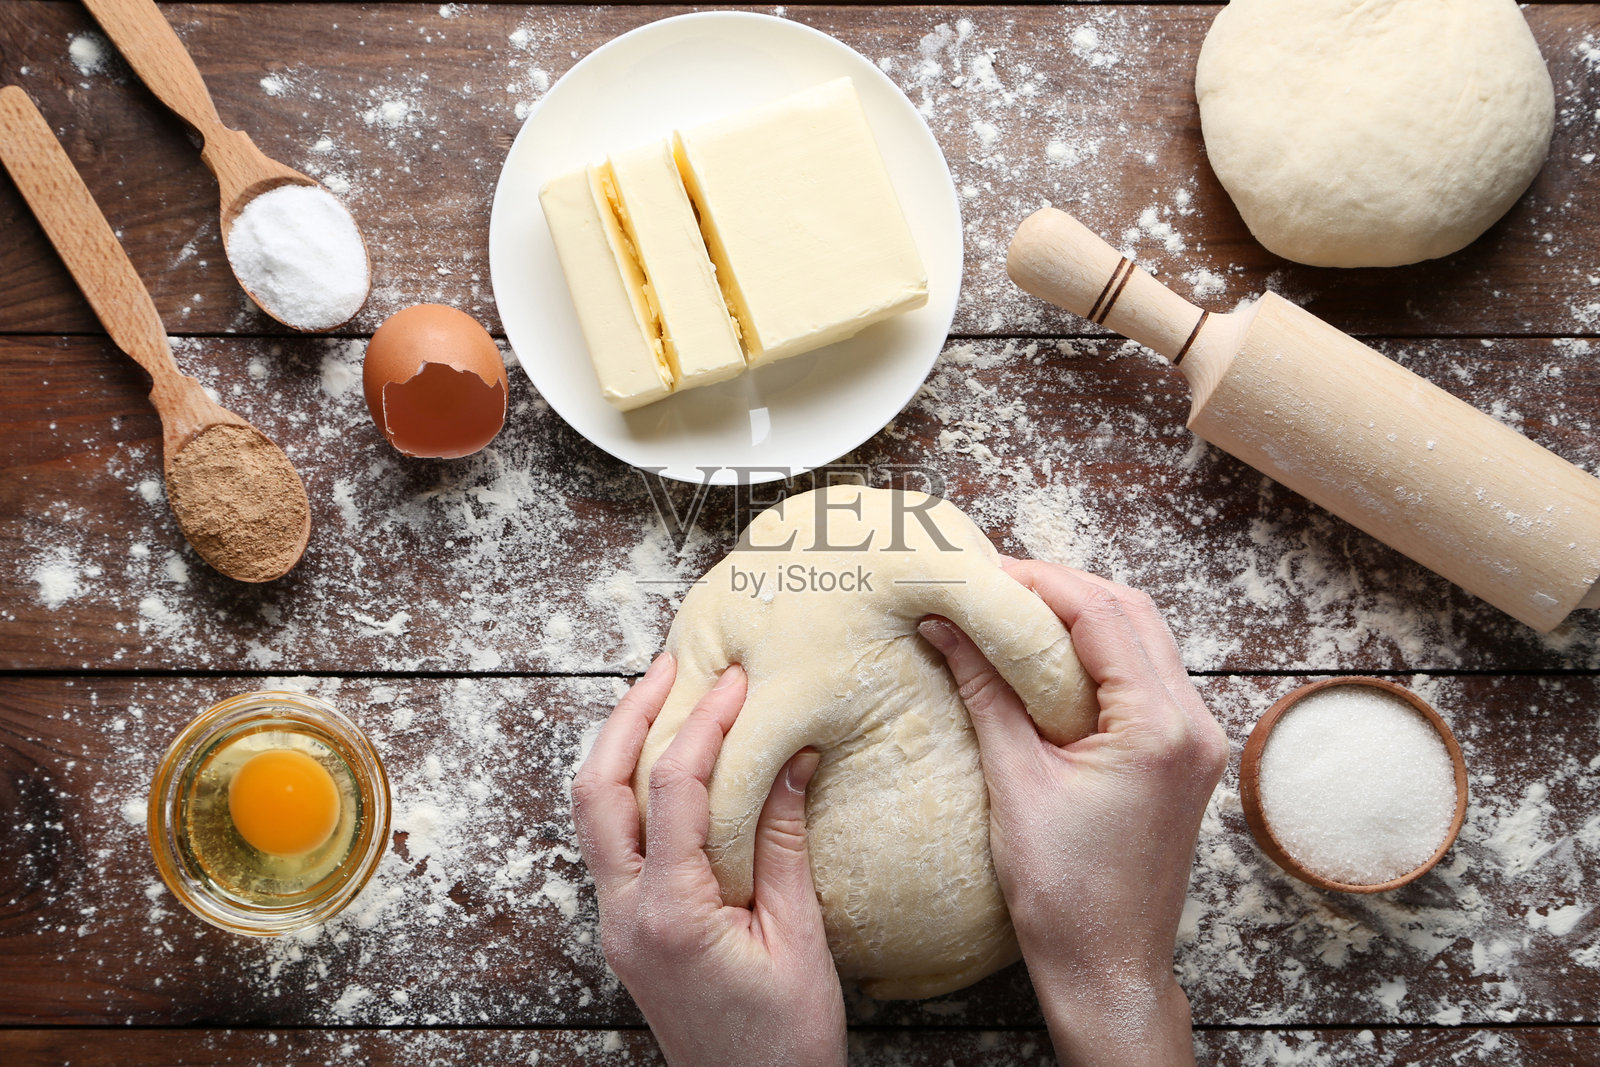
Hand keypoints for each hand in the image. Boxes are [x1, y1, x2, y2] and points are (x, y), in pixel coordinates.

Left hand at [571, 653, 846, 1066]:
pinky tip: (666, 769)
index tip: (736, 681)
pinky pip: (612, 844)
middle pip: (596, 790)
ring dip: (619, 750)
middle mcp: (626, 914)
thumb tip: (793, 757)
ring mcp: (618, 925)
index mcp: (671, 914)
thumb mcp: (799, 937)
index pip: (675, 790)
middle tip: (668, 667)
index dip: (706, 724)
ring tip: (660, 700)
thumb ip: (786, 843)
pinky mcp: (627, 932)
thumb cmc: (784, 1040)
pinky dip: (630, 792)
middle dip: (628, 718)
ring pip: (592, 816)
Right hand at [919, 562, 1227, 1066]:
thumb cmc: (1064, 894)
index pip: (1102, 615)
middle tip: (995, 583)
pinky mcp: (1184, 757)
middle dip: (1063, 588)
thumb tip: (947, 625)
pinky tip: (1048, 660)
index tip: (984, 571)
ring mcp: (1196, 741)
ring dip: (1083, 617)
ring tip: (1014, 613)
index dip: (1039, 582)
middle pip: (1132, 613)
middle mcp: (1193, 724)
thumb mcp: (1014, 783)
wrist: (1108, 968)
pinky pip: (1146, 679)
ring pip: (1144, 640)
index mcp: (1159, 727)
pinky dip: (1098, 656)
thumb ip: (985, 693)